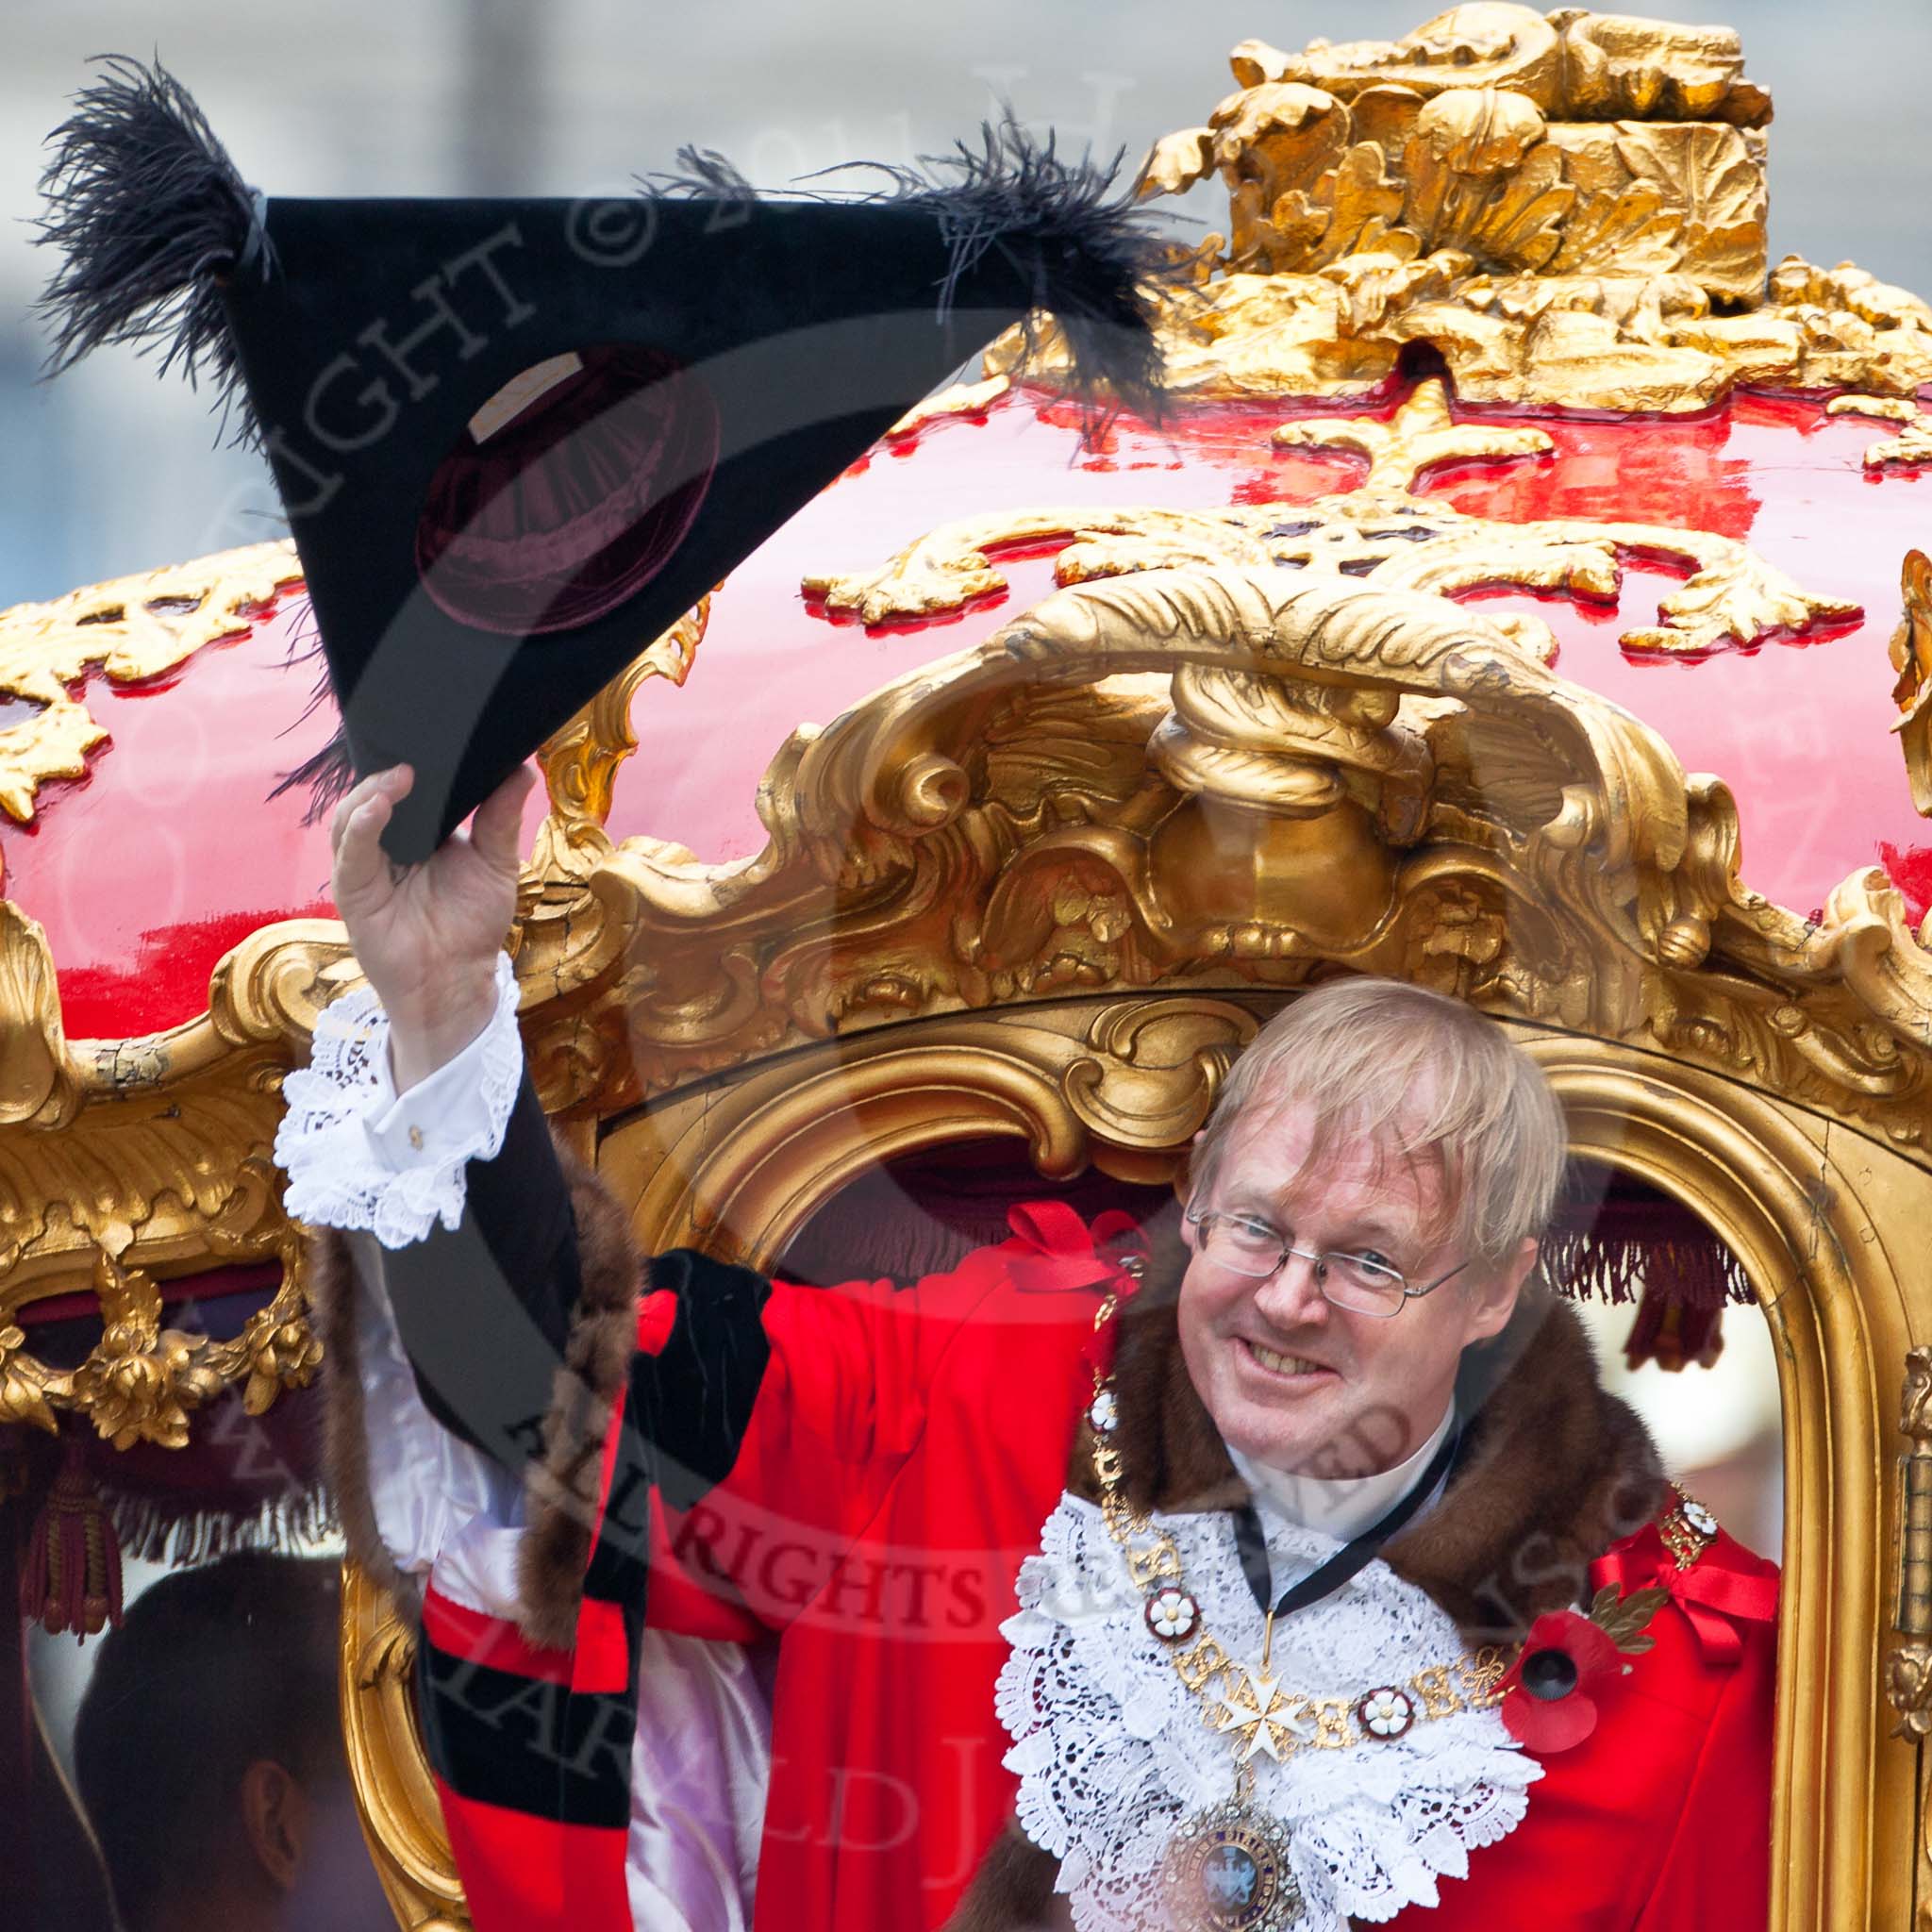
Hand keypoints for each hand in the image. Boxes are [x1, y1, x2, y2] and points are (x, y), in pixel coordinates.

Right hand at [329, 763, 537, 1087]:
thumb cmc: (473, 926)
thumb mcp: (496, 863)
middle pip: (370, 795)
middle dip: (385, 771)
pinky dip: (360, 826)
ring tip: (398, 779)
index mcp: (417, 832)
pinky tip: (377, 808)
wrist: (457, 981)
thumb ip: (501, 817)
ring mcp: (365, 866)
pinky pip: (349, 853)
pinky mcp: (353, 891)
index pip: (402, 787)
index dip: (410, 762)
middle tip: (414, 757)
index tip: (428, 737)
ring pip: (350, 816)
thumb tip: (521, 768)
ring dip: (370, 792)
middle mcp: (386, 844)